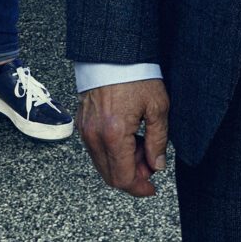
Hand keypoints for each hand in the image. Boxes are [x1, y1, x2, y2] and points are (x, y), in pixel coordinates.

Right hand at [77, 78, 170, 197]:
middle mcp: (94, 136)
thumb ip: (158, 141)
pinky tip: (129, 137)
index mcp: (114, 135)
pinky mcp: (82, 123)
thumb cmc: (136, 75)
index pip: (123, 178)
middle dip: (133, 176)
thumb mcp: (157, 107)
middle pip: (110, 175)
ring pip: (103, 163)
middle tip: (152, 163)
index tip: (152, 189)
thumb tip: (157, 165)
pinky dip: (112, 152)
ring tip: (142, 145)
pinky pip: (96, 149)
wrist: (112, 52)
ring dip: (123, 163)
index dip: (139, 188)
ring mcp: (85, 130)